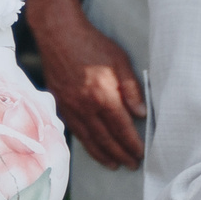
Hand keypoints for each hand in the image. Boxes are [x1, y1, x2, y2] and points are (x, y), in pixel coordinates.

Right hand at [37, 10, 144, 168]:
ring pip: (89, 139)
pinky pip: (74, 131)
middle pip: (106, 139)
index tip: (142, 154)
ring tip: (114, 165)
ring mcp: (70, 108)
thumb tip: (142, 113)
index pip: (122, 129)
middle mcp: (86, 107)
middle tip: (132, 165)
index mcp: (103, 97)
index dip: (132, 144)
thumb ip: (132, 89)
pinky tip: (93, 148)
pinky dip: (86, 144)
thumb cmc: (92, 44)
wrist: (58, 34)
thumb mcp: (120, 61)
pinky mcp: (60, 105)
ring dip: (103, 155)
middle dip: (120, 155)